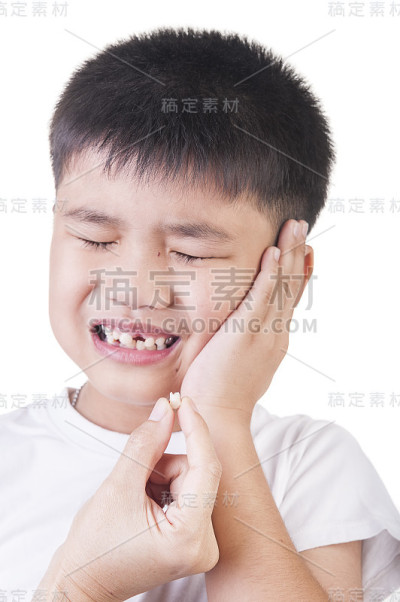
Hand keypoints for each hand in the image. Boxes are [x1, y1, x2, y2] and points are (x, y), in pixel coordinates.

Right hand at [39, 396, 221, 601]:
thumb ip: (145, 444)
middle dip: (164, 463)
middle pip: (196, 473)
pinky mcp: (194, 540)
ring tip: (134, 496)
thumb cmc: (94, 545)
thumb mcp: (118, 486)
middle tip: (135, 474)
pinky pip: (187, 492)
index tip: (182, 402)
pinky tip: (142, 502)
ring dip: (161, 475)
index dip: (195, 430)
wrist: (82, 583)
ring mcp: (202, 545)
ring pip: (190, 480)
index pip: (206, 468)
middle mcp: (205, 545)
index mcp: (189, 537)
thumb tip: (165, 409)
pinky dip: (163, 486)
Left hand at [180, 219, 311, 420]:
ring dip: (288, 253)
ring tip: (294, 226)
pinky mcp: (246, 333)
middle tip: (301, 226)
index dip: (298, 272)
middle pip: (291, 286)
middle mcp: (275, 333)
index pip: (290, 299)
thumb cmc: (221, 392)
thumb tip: (238, 332)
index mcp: (274, 338)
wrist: (218, 417)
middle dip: (297, 253)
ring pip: (282, 286)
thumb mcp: (241, 363)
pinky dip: (269, 274)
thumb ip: (244, 343)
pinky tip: (273, 253)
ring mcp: (263, 332)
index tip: (304, 251)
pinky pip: (261, 297)